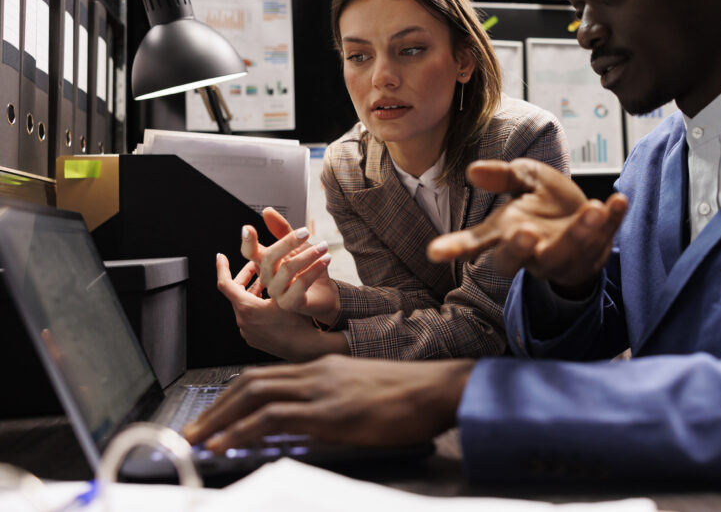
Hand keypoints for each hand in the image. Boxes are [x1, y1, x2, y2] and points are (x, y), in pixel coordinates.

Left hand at [183, 355, 473, 450]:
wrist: (438, 388)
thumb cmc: (410, 396)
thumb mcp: (362, 394)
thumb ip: (331, 405)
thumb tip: (303, 430)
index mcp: (323, 367)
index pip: (266, 377)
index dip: (233, 396)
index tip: (214, 416)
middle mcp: (316, 372)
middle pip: (251, 382)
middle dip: (216, 408)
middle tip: (192, 431)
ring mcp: (322, 389)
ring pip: (254, 396)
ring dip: (219, 419)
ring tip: (196, 441)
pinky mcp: (330, 411)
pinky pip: (274, 417)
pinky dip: (242, 429)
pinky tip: (225, 443)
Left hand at [215, 253, 347, 360]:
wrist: (306, 348)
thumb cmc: (298, 322)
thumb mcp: (287, 294)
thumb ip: (274, 275)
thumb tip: (271, 257)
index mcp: (247, 308)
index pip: (225, 284)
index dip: (222, 268)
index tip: (221, 257)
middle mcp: (243, 321)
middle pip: (236, 293)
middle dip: (245, 277)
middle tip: (255, 266)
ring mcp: (248, 331)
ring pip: (244, 305)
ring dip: (253, 291)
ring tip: (268, 282)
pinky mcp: (254, 338)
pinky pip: (250, 317)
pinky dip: (256, 306)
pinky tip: (271, 301)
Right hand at [241, 207, 337, 322]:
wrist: (326, 292)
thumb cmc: (308, 269)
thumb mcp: (298, 246)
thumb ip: (283, 230)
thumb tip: (267, 211)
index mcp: (266, 264)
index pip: (250, 253)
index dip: (247, 242)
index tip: (248, 228)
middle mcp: (267, 278)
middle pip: (269, 258)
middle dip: (288, 242)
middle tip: (306, 232)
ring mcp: (277, 293)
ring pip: (287, 269)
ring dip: (308, 255)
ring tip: (324, 246)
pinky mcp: (291, 303)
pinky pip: (301, 284)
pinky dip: (315, 269)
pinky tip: (326, 260)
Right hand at [427, 158, 627, 293]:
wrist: (586, 219)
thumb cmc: (547, 203)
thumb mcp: (525, 180)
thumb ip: (504, 176)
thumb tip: (473, 170)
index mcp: (506, 234)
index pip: (477, 244)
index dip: (456, 248)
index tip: (434, 253)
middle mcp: (532, 252)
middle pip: (518, 261)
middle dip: (520, 249)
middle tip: (526, 233)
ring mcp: (564, 257)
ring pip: (566, 253)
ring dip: (579, 232)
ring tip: (591, 208)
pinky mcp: (595, 253)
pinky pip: (604, 238)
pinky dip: (613, 220)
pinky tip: (619, 200)